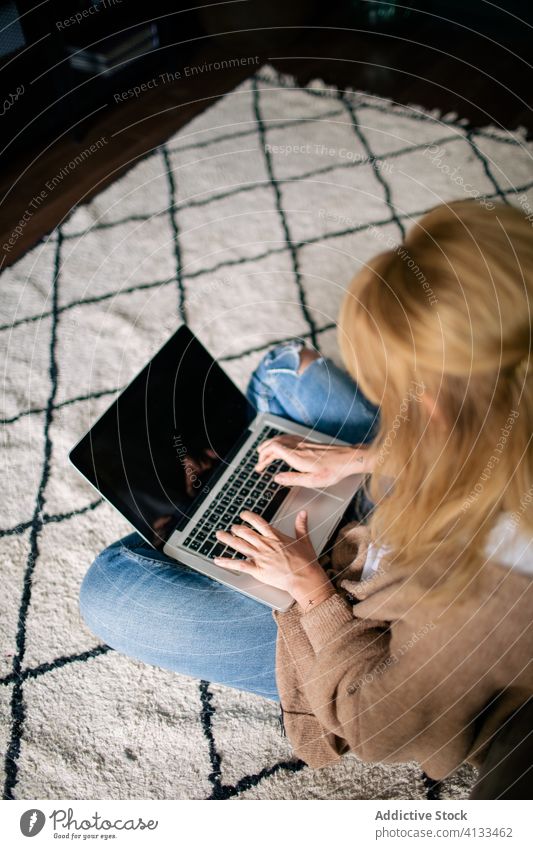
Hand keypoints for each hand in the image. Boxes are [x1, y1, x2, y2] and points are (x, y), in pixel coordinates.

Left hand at [214, 510, 334, 607]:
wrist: (303, 577)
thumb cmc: (306, 561)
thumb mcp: (304, 540)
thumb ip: (301, 525)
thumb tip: (303, 513)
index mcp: (275, 537)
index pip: (259, 522)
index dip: (249, 517)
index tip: (243, 514)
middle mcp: (265, 545)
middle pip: (246, 532)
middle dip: (236, 528)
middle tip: (231, 527)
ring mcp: (260, 557)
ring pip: (239, 545)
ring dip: (227, 539)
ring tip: (219, 535)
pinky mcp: (257, 569)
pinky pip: (239, 564)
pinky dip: (227, 562)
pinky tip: (218, 560)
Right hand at [256, 434, 373, 488]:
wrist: (349, 459)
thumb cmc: (333, 471)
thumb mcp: (312, 481)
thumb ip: (292, 479)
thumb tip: (277, 478)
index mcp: (297, 457)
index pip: (274, 449)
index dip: (264, 456)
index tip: (259, 465)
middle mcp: (298, 447)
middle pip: (275, 443)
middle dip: (264, 452)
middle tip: (259, 462)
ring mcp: (304, 443)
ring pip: (282, 440)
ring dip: (270, 445)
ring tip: (264, 451)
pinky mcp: (309, 443)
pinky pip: (290, 438)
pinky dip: (280, 441)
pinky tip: (281, 445)